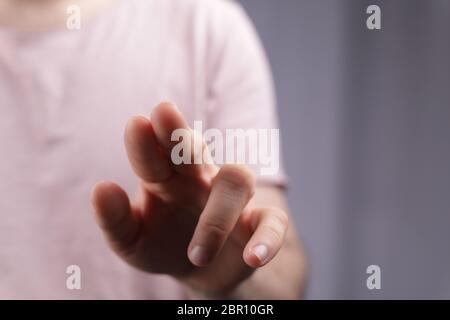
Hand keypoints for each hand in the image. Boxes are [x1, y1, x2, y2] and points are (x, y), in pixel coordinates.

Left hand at [91, 102, 288, 293]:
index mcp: (166, 179)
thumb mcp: (130, 240)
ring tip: (196, 254)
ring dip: (217, 217)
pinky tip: (253, 258)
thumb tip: (101, 188)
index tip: (136, 122)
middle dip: (181, 135)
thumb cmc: (161, 244)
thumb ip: (115, 220)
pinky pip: (273, 222)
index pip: (157, 153)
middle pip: (197, 149)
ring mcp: (232, 200)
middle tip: (163, 114)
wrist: (199, 272)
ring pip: (237, 182)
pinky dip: (268, 238)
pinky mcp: (257, 224)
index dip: (147, 139)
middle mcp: (200, 180)